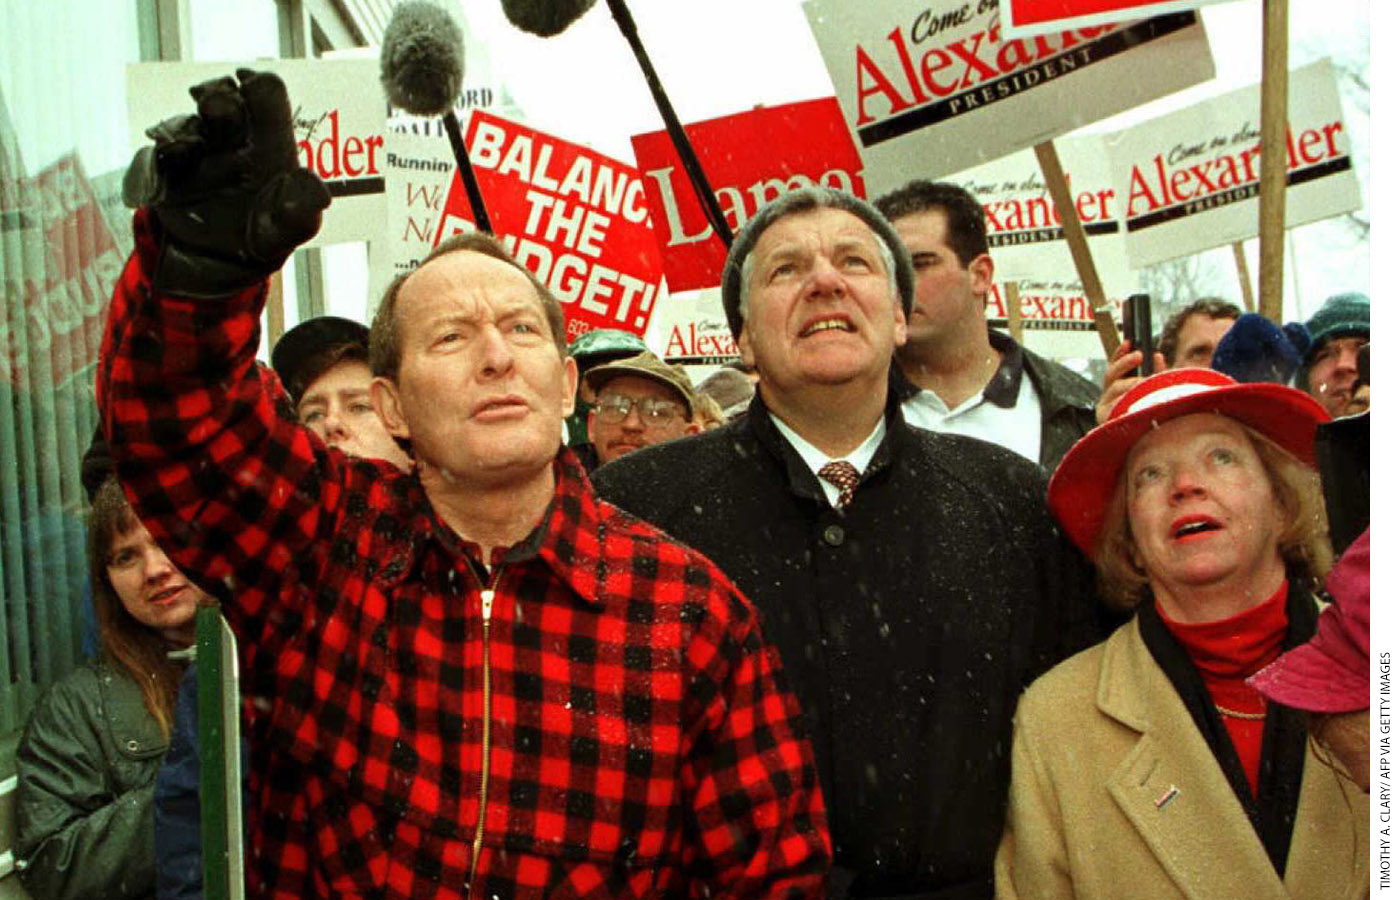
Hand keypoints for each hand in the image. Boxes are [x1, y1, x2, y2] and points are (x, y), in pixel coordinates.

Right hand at [123, 69, 329, 297]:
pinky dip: (158, 158)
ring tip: (184, 146)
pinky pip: (153, 159)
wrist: (218, 270)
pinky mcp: (163, 173)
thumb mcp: (292, 228)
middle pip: (222, 100)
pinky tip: (166, 161)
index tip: (250, 83)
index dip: (259, 85)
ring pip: (184, 126)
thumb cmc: (264, 238)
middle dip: (218, 98)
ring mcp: (195, 153)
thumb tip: (318, 189)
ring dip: (184, 131)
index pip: (266, 98)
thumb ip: (304, 208)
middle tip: (216, 107)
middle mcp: (230, 139)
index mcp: (266, 141)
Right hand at [1096, 340, 1167, 423]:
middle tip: (1139, 355)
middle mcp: (1107, 398)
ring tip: (1143, 381)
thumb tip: (1158, 356)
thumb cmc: (1147, 419)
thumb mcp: (1152, 393)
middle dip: (1125, 363)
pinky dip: (1124, 398)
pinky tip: (1134, 397)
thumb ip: (1155, 375)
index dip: (1120, 354)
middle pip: (1111, 375)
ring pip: (1114, 388)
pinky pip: (1114, 403)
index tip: (1128, 342)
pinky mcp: (1105, 419)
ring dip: (1129, 382)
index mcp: (1115, 392)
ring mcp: (1104, 409)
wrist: (1140, 448)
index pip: (1115, 368)